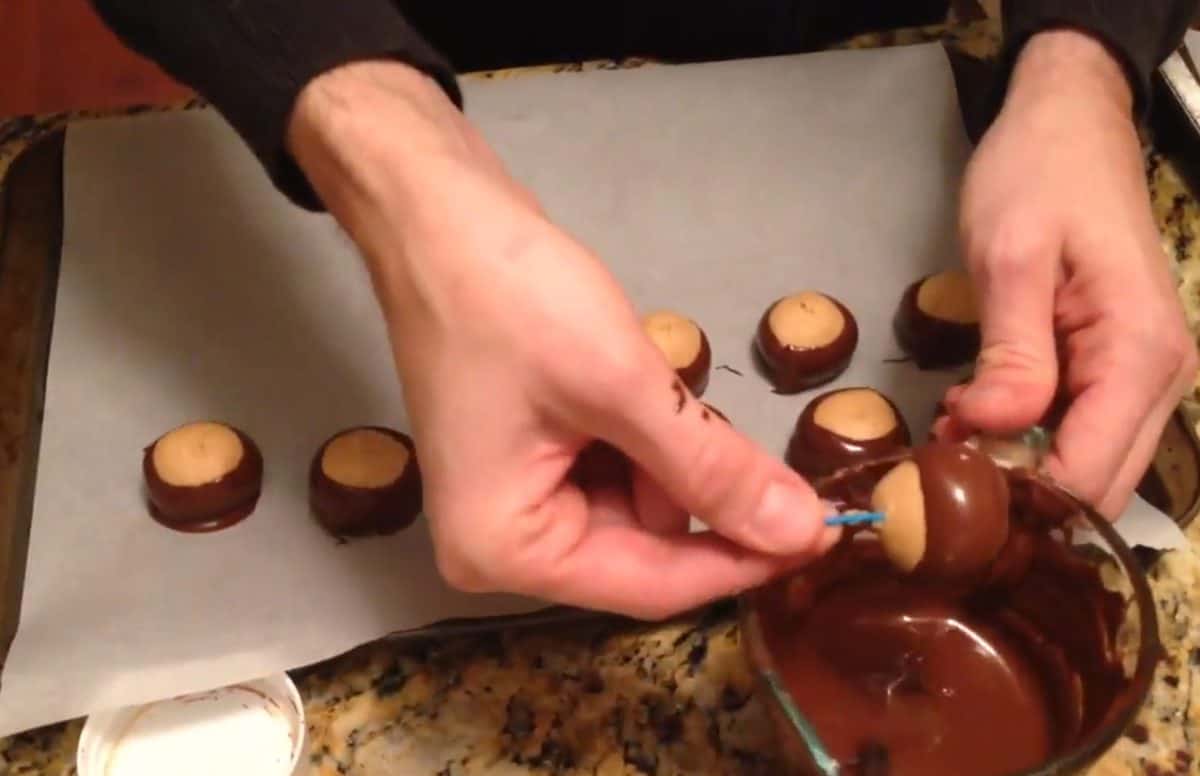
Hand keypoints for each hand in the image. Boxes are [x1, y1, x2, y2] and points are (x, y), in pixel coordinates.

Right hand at [286, 61, 835, 617]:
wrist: (436, 214)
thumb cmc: (513, 297)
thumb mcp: (622, 386)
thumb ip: (714, 469)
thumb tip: (801, 531)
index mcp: (507, 549)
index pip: (654, 585)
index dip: (745, 559)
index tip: (827, 529)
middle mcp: (504, 544)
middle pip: (646, 545)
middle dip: (696, 483)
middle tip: (717, 414)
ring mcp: (514, 499)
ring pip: (640, 503)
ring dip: (670, 449)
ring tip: (639, 373)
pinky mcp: (530, 459)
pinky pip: (614, 470)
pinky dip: (644, 432)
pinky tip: (626, 376)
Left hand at [942, 29, 1197, 517]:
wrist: (1067, 124)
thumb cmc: (1037, 178)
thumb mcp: (1011, 259)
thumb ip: (1012, 354)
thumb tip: (995, 432)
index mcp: (1139, 355)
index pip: (1090, 473)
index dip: (1023, 500)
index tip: (950, 496)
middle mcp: (1159, 379)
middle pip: (1095, 482)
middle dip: (1018, 491)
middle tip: (937, 468)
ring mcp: (1142, 375)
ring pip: (1086, 461)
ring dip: (1017, 464)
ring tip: (946, 434)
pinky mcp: (1115, 366)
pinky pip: (1077, 426)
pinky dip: (1025, 435)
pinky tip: (970, 414)